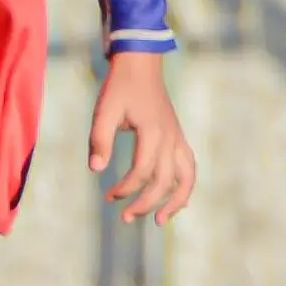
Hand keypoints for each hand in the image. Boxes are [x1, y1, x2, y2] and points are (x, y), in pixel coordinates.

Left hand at [89, 53, 196, 224]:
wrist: (140, 65)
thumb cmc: (119, 87)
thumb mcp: (104, 111)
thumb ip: (100, 140)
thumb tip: (96, 170)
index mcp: (152, 131)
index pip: (143, 171)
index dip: (126, 187)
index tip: (109, 195)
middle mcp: (171, 138)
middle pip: (165, 181)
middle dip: (146, 203)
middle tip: (125, 217)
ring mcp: (178, 138)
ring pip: (187, 178)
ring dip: (175, 202)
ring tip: (160, 221)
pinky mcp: (178, 138)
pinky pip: (189, 168)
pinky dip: (185, 186)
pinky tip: (176, 202)